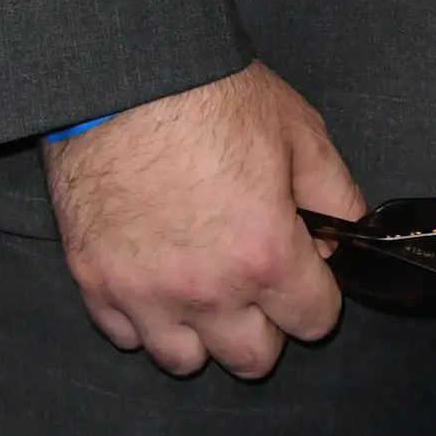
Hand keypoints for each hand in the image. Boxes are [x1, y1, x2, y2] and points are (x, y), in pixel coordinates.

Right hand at [44, 61, 360, 378]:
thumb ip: (335, 195)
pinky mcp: (94, 283)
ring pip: (184, 360)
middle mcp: (207, 291)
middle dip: (266, 326)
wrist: (123, 74)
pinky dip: (143, 317)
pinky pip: (126, 334)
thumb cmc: (213, 96)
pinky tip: (154, 276)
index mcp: (265, 256)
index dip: (317, 294)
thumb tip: (341, 237)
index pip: (314, 321)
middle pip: (252, 360)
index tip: (305, 271)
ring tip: (203, 288)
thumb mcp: (301, 131)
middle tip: (257, 283)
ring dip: (202, 333)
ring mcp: (144, 294)